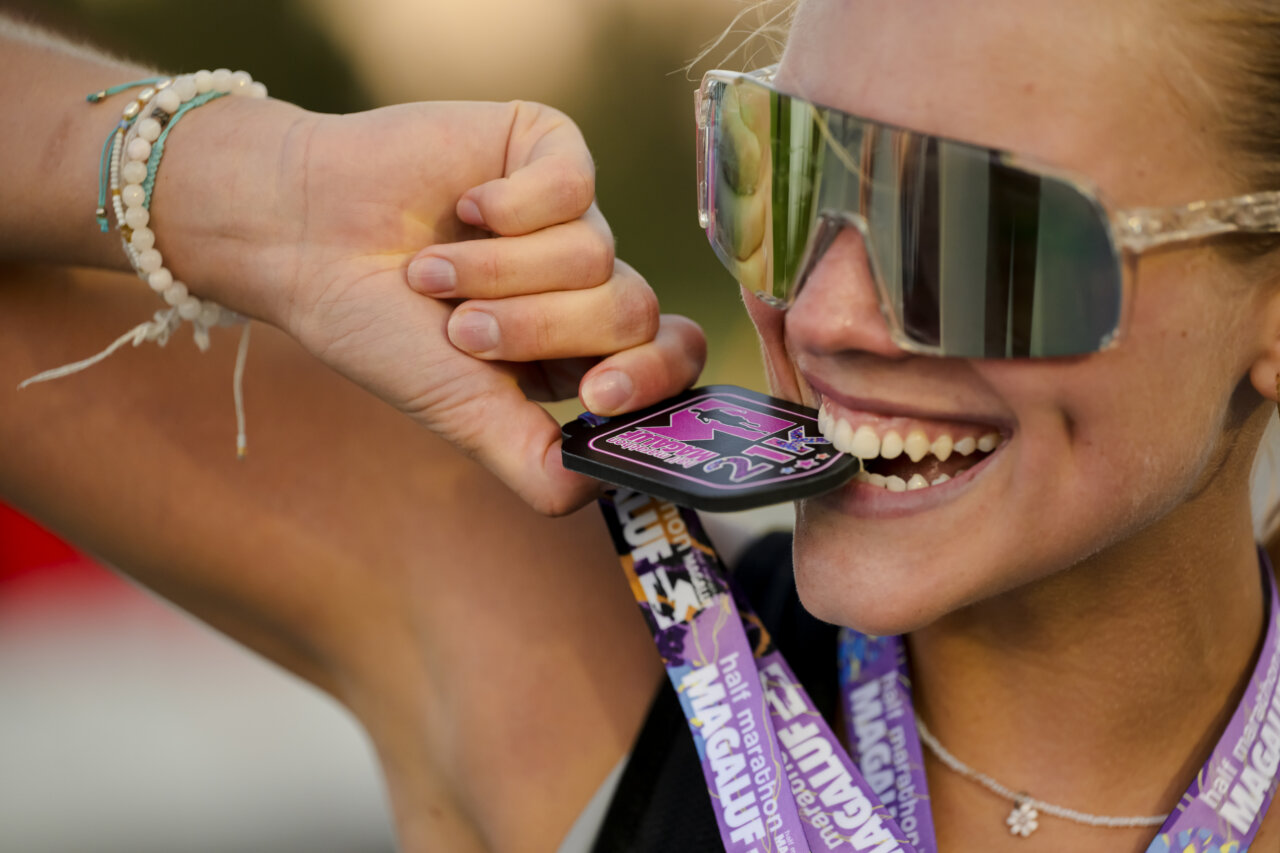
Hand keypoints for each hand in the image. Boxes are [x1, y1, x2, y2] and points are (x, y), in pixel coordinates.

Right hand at [159, 97, 705, 513]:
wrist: (304, 238)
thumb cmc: (379, 328)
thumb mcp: (462, 415)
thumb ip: (539, 465)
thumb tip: (610, 486)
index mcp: (578, 348)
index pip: (670, 359)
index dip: (651, 378)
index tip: (596, 396)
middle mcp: (586, 281)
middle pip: (629, 313)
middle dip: (538, 330)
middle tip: (462, 331)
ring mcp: (574, 213)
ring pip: (594, 254)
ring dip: (496, 273)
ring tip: (429, 272)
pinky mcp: (550, 148)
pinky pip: (574, 187)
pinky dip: (507, 209)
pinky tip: (464, 206)